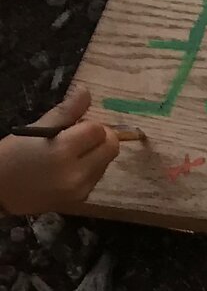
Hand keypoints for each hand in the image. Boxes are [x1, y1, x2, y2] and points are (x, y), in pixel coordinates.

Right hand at [0, 87, 122, 215]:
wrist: (0, 190)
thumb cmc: (11, 155)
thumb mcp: (35, 129)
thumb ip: (66, 111)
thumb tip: (86, 90)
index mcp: (63, 150)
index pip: (98, 130)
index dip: (89, 124)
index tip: (75, 125)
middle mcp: (78, 173)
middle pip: (112, 147)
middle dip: (101, 137)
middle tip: (80, 136)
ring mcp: (82, 189)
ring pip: (107, 162)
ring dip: (96, 153)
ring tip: (70, 152)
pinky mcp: (82, 199)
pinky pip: (97, 177)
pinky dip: (90, 168)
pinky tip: (69, 167)